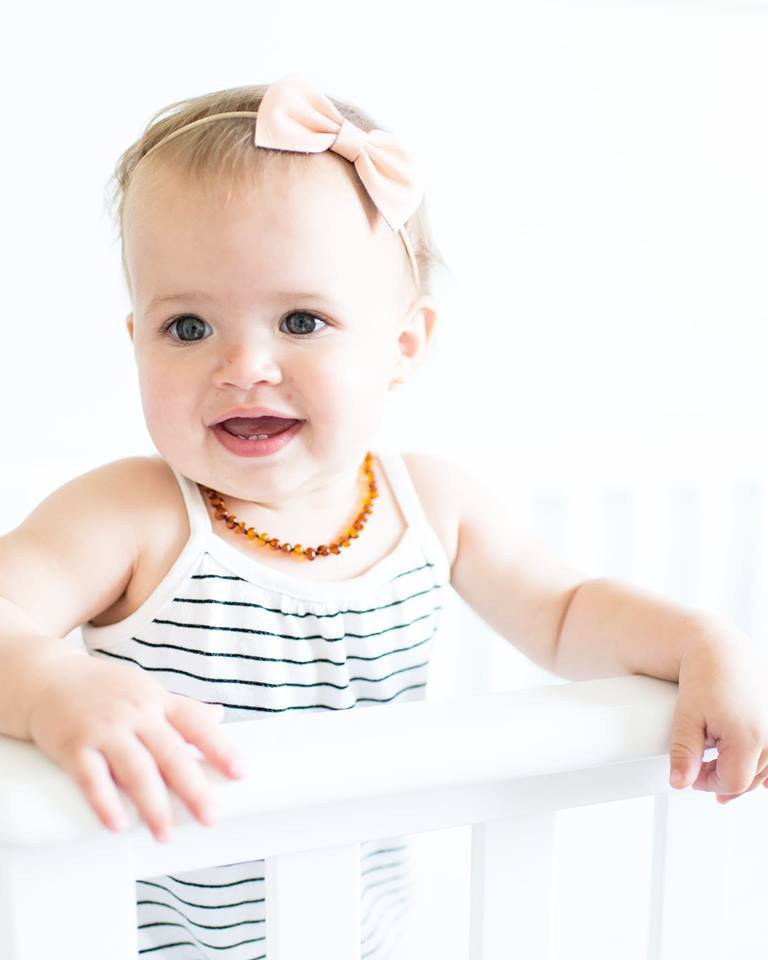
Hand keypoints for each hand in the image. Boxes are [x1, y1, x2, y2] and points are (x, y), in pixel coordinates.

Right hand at [27, 655, 243, 840]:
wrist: (47, 676)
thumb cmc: (104, 688)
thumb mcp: (147, 690)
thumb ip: (181, 708)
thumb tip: (219, 715)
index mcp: (158, 701)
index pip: (196, 724)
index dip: (220, 748)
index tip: (240, 772)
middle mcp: (136, 714)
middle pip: (170, 754)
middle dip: (193, 788)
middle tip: (210, 816)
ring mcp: (105, 729)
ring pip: (135, 770)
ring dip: (153, 805)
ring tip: (166, 833)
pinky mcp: (74, 745)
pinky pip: (92, 778)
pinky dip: (105, 802)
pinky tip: (118, 824)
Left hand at [668, 630, 767, 803]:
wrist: (719, 648)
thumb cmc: (704, 674)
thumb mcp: (686, 716)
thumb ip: (684, 753)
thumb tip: (679, 782)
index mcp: (749, 738)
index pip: (733, 782)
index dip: (709, 783)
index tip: (693, 776)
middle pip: (751, 779)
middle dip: (723, 778)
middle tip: (701, 771)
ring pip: (764, 769)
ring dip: (742, 770)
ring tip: (717, 763)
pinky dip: (760, 761)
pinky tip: (749, 763)